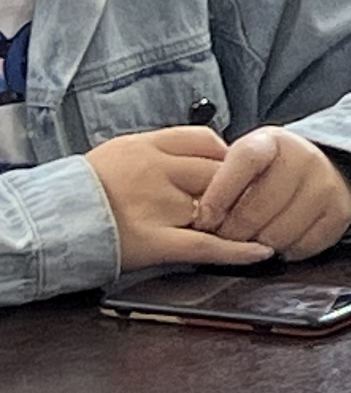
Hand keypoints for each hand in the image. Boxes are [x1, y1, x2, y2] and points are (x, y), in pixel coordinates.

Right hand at [84, 129, 269, 270]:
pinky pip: (205, 246)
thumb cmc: (83, 190)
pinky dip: (237, 251)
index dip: (226, 155)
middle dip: (232, 189)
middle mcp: (154, 173)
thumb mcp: (119, 152)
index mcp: (144, 147)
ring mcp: (156, 208)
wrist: (46, 221)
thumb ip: (160, 150)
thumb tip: (208, 149)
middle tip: (241, 200)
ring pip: (215, 208)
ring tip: (244, 224)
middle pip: (216, 174)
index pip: (205, 140)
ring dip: (232, 218)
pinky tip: (261, 252)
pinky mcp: (153, 242)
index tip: (236, 166)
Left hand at [195, 128, 350, 260]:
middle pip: (257, 208)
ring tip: (250, 239)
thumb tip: (196, 219)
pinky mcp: (339, 212)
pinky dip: (284, 251)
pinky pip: (302, 246)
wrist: (323, 166)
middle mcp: (304, 158)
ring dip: (257, 245)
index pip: (243, 163)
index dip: (218, 196)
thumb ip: (220, 179)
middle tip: (222, 239)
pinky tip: (277, 241)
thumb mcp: (244, 160)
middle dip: (232, 232)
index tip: (203, 219)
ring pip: (278, 234)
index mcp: (272, 141)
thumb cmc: (270, 170)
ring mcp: (325, 185)